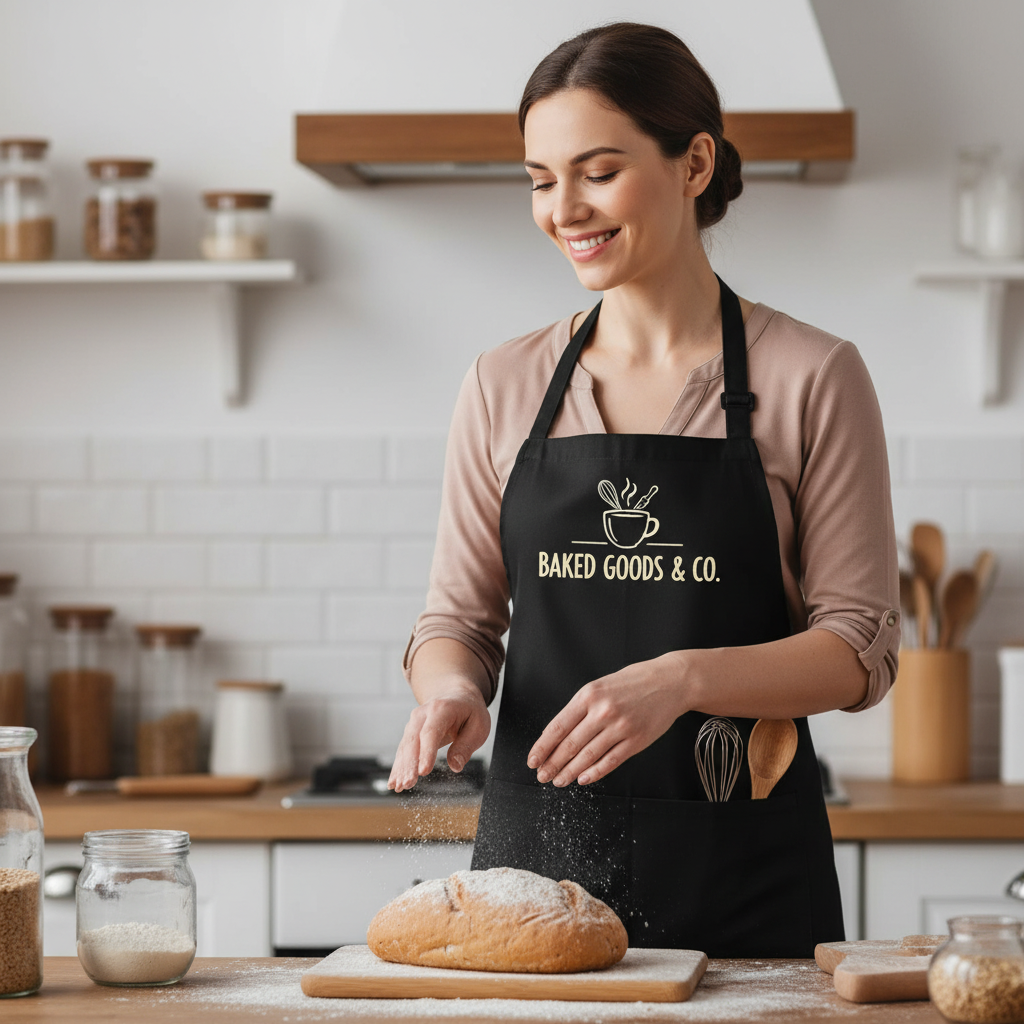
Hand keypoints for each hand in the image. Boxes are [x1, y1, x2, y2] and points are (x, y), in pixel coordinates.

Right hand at [389, 687, 490, 791]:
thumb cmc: (470, 712)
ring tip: (398, 787)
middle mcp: (423, 713)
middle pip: (413, 740)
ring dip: (401, 768)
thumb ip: (467, 745)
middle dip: (409, 764)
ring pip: (405, 747)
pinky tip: (394, 782)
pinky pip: (403, 750)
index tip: (423, 772)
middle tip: (407, 784)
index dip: (426, 753)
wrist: (456, 695)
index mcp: (442, 709)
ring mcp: (414, 722)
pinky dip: (398, 766)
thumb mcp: (479, 726)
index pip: (431, 732)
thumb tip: (455, 766)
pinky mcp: (410, 732)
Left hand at [527, 654, 687, 786]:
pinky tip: (582, 779)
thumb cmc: (633, 682)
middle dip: (552, 764)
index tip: (533, 760)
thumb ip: (581, 708)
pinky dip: (594, 773)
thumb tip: (558, 734)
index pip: (558, 726)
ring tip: (558, 781)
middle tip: (542, 776)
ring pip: (588, 756)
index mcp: (589, 695)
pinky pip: (610, 761)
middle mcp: (603, 711)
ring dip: (569, 772)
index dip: (543, 747)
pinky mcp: (636, 741)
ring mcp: (620, 727)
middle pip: (570, 744)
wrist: (670, 681)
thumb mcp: (601, 685)